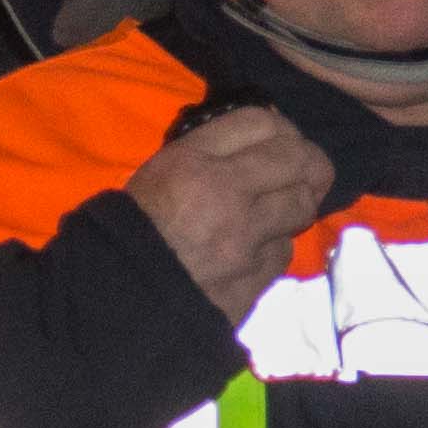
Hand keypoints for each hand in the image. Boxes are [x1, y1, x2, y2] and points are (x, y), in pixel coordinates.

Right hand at [124, 107, 336, 322]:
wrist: (116, 304)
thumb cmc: (127, 230)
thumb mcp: (156, 173)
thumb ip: (207, 151)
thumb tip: (260, 138)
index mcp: (192, 163)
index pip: (260, 123)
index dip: (280, 127)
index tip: (282, 139)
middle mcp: (226, 196)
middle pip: (298, 160)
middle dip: (310, 162)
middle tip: (308, 170)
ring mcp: (244, 243)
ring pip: (300, 208)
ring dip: (296, 205)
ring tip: (283, 209)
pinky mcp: (252, 282)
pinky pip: (282, 254)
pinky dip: (275, 247)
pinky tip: (259, 249)